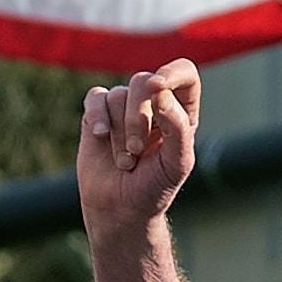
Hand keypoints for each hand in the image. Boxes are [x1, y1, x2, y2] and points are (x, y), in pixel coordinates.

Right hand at [75, 61, 201, 260]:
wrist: (121, 208)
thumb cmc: (154, 187)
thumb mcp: (176, 163)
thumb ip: (177, 126)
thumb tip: (160, 91)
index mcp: (181, 112)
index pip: (185, 73)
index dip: (172, 73)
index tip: (158, 87)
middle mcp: (154, 103)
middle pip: (143, 81)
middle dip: (138, 118)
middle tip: (138, 150)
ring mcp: (124, 107)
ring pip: (119, 95)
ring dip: (120, 132)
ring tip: (126, 161)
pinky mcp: (98, 113)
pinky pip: (96, 98)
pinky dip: (98, 116)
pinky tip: (100, 136)